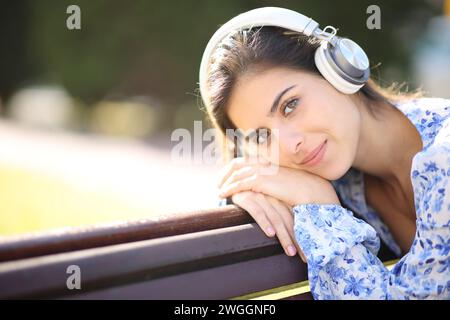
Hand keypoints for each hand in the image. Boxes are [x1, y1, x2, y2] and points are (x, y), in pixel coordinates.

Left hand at [218, 157, 339, 206]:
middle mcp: (263, 164)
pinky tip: (223, 195)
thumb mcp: (282, 183)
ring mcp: (262, 170)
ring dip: (224, 182)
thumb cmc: (300, 190)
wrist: (311, 191)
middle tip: (217, 184)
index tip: (225, 178)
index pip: (244, 160)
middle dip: (224, 173)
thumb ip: (271, 182)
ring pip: (235, 173)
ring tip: (218, 191)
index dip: (231, 168)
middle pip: (236, 164)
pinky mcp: (261, 180)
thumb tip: (264, 188)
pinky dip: (229, 188)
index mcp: (268, 163)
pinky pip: (240, 183)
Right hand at [231, 191, 306, 261]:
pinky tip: (270, 234)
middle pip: (288, 221)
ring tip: (290, 251)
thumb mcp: (267, 203)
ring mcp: (261, 197)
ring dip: (284, 236)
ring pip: (276, 218)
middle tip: (303, 257)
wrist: (231, 183)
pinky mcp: (247, 198)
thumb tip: (291, 237)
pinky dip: (264, 223)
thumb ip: (279, 215)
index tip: (307, 253)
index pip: (295, 219)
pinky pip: (257, 212)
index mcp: (281, 198)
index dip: (301, 236)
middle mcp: (273, 197)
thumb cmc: (251, 197)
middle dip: (296, 240)